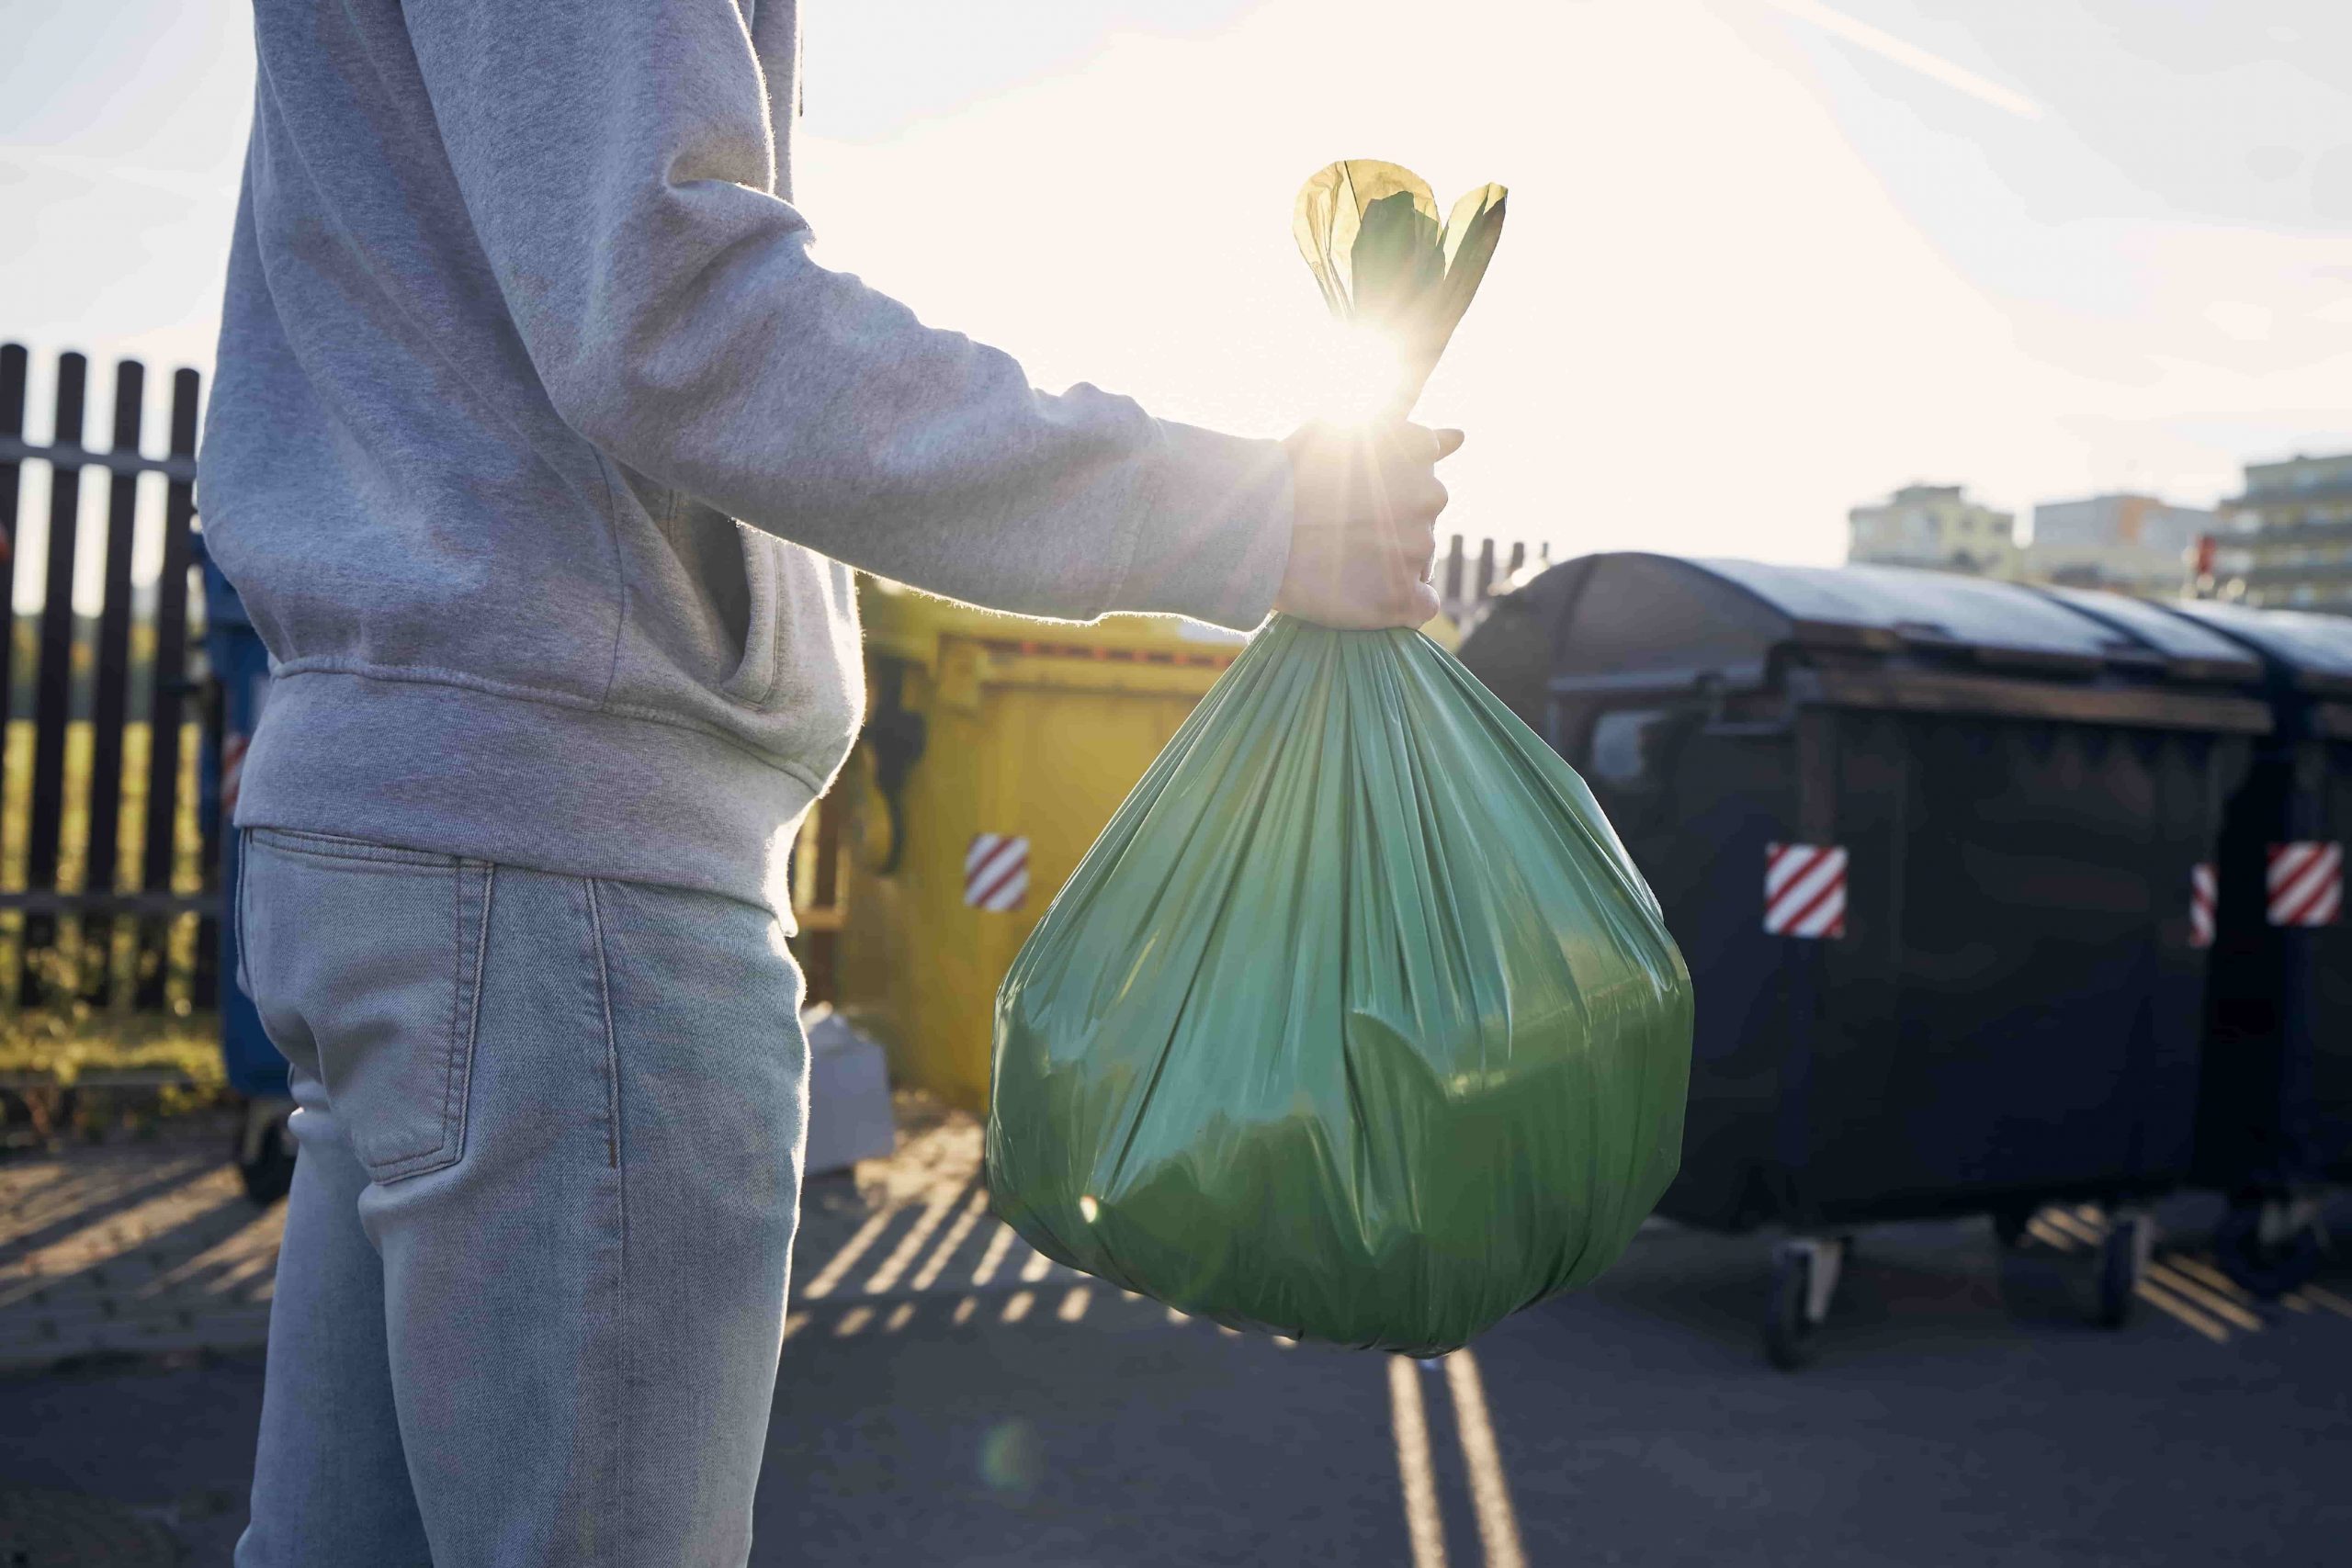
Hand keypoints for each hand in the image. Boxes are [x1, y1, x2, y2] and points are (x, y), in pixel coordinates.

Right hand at [1274, 421, 1464, 628]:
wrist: (1249, 530)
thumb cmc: (1284, 477)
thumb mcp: (1338, 430)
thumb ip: (1403, 433)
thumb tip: (1459, 437)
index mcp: (1418, 448)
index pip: (1425, 477)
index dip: (1390, 494)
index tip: (1355, 502)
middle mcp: (1431, 494)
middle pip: (1423, 522)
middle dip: (1392, 529)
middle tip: (1341, 533)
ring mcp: (1420, 547)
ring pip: (1420, 562)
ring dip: (1391, 564)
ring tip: (1341, 562)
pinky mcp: (1404, 596)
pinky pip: (1422, 604)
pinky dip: (1401, 604)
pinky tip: (1366, 595)